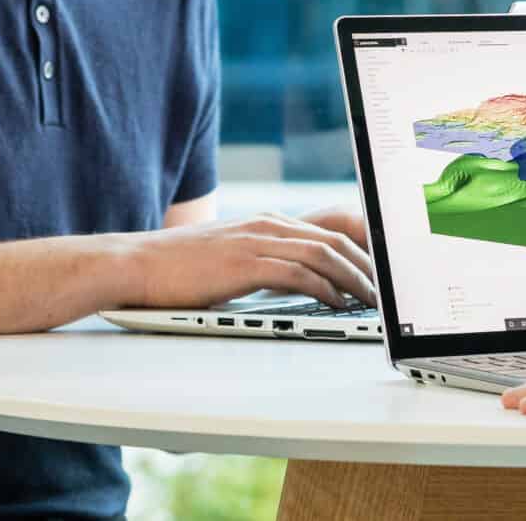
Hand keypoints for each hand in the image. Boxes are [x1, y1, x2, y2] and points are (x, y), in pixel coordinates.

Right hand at [112, 212, 377, 310]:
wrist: (138, 264)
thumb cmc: (182, 268)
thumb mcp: (232, 255)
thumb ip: (263, 260)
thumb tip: (296, 280)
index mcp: (268, 222)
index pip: (330, 224)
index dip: (364, 241)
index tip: (384, 262)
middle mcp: (268, 225)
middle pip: (336, 237)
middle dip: (368, 263)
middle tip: (387, 288)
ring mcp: (257, 241)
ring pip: (323, 253)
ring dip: (354, 278)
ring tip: (371, 299)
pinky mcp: (245, 264)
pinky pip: (298, 272)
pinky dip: (324, 287)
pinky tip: (337, 303)